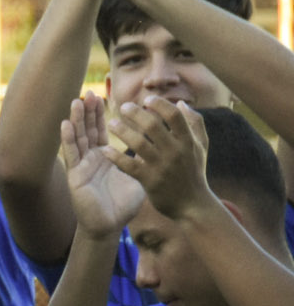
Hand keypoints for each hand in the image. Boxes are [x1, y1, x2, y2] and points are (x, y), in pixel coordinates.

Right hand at [60, 93, 144, 236]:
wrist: (110, 226)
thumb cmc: (123, 205)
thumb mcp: (138, 176)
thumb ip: (144, 158)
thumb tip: (160, 143)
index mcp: (105, 157)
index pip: (102, 130)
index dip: (102, 114)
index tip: (105, 96)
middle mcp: (90, 158)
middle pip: (89, 130)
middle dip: (89, 112)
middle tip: (91, 93)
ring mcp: (81, 166)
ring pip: (78, 137)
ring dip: (77, 119)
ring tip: (78, 101)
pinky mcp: (75, 175)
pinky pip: (71, 154)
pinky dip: (68, 138)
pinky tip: (66, 124)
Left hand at [108, 98, 213, 221]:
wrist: (192, 205)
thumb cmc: (194, 171)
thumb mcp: (201, 147)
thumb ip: (195, 123)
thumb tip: (180, 103)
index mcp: (188, 141)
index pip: (174, 116)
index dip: (159, 105)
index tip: (146, 100)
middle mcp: (176, 152)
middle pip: (153, 126)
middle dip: (135, 114)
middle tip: (122, 107)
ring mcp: (162, 167)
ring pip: (139, 144)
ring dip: (123, 131)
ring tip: (110, 123)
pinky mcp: (150, 181)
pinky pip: (129, 166)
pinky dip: (116, 157)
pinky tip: (104, 150)